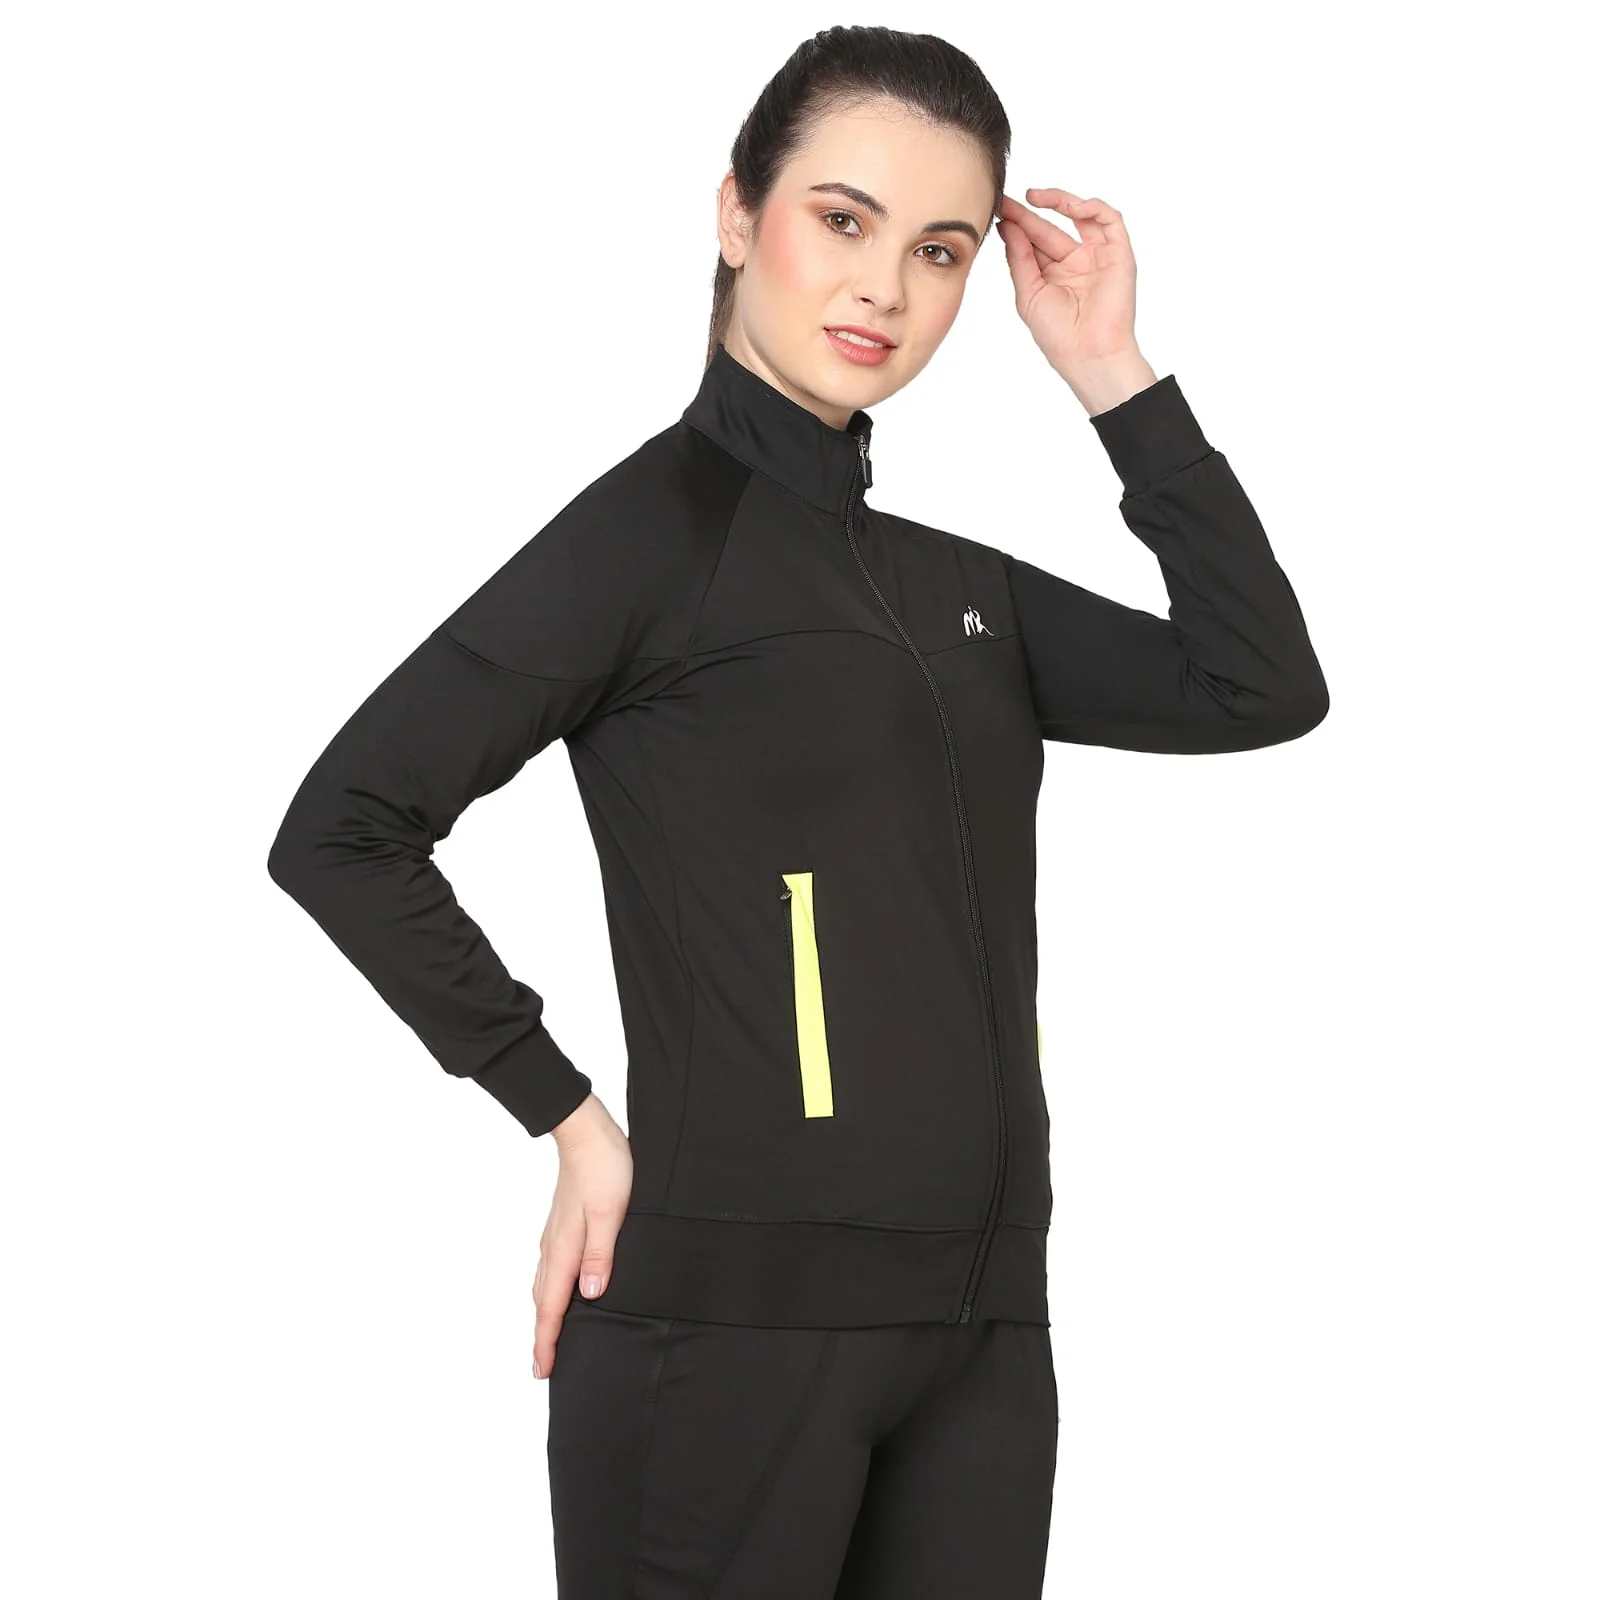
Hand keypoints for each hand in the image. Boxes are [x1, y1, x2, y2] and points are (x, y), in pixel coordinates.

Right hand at [531, 1093, 631, 1379]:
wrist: (587, 1132)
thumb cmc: (605, 1168)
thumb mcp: (612, 1212)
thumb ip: (600, 1255)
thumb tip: (590, 1295)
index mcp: (565, 1248)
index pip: (553, 1306)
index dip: (547, 1340)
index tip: (543, 1370)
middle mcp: (554, 1246)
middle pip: (543, 1301)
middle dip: (542, 1335)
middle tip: (543, 1367)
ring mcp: (555, 1235)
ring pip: (545, 1285)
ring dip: (545, 1314)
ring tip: (549, 1337)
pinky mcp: (561, 1225)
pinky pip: (551, 1268)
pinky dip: (550, 1290)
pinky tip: (560, 1290)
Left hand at [996, 188, 1145, 382]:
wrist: (1087, 353)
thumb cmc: (1057, 334)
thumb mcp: (1028, 292)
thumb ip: (1019, 258)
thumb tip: (1007, 226)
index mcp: (1052, 275)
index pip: (1033, 242)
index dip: (1016, 225)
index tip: (998, 211)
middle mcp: (1075, 263)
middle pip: (1051, 228)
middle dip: (1028, 213)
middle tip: (1007, 201)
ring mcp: (1098, 257)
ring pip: (1081, 217)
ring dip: (1059, 202)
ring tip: (1033, 197)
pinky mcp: (1119, 254)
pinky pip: (1110, 220)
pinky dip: (1092, 208)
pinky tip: (1070, 207)